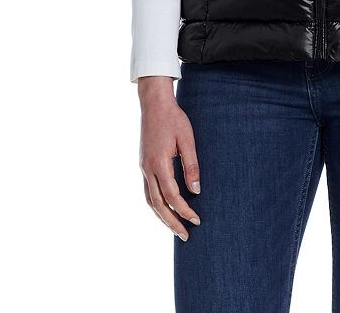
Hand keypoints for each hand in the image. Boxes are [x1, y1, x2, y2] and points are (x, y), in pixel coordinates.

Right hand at [137, 77, 201, 240]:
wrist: (154, 104)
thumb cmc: (174, 119)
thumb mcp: (187, 140)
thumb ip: (191, 166)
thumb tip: (196, 191)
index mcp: (159, 163)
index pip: (172, 195)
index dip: (184, 210)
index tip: (196, 220)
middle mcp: (147, 169)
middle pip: (157, 204)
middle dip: (171, 222)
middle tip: (185, 236)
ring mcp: (143, 167)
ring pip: (149, 200)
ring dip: (161, 216)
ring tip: (175, 228)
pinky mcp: (143, 164)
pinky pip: (147, 191)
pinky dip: (155, 204)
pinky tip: (164, 209)